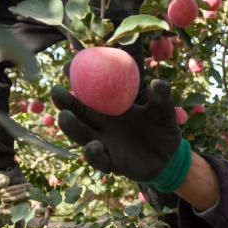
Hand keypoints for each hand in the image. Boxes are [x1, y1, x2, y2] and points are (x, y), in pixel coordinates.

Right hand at [50, 78, 181, 182]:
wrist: (170, 156)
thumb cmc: (163, 128)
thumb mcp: (164, 111)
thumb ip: (161, 97)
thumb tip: (158, 82)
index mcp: (111, 106)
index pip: (90, 90)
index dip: (78, 78)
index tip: (68, 65)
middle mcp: (102, 123)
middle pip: (78, 111)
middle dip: (65, 101)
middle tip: (56, 91)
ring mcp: (104, 142)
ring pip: (82, 134)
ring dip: (71, 126)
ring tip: (64, 116)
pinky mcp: (110, 162)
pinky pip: (98, 159)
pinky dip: (93, 153)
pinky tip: (94, 145)